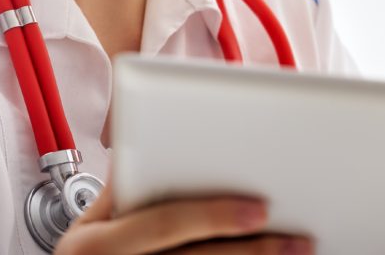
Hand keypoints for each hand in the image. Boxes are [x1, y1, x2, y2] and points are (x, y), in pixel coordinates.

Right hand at [54, 182, 312, 254]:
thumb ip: (126, 188)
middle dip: (250, 248)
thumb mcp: (93, 222)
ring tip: (296, 250)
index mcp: (98, 242)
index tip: (260, 208)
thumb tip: (161, 140)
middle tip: (296, 238)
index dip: (213, 216)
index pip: (164, 223)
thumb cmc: (88, 254)